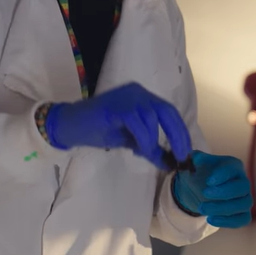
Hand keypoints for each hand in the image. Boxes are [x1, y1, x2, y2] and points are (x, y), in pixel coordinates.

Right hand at [46, 83, 191, 168]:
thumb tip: (170, 162)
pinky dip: (143, 139)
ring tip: (146, 154)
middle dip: (177, 136)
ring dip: (154, 141)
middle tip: (181, 157)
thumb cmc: (98, 131)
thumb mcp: (129, 141)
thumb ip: (149, 146)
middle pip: (167, 111)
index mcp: (142, 97)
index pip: (169, 112)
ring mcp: (127, 97)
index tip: (186, 153)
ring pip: (153, 117)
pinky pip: (137, 122)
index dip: (180, 132)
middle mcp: (138, 92)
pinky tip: (138, 150)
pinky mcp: (116, 106)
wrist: (70, 125)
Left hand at [172, 151, 251, 227]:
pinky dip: (228, 221)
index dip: (222, 175)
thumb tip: (195, 157)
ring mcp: (245, 198)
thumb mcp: (195, 163)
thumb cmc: (201, 173)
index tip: (208, 182)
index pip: (233, 169)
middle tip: (204, 194)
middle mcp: (243, 181)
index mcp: (233, 166)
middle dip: (223, 193)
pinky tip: (210, 219)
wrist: (200, 189)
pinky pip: (242, 219)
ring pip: (243, 205)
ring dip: (223, 208)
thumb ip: (195, 158)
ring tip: (202, 208)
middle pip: (243, 187)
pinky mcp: (243, 213)